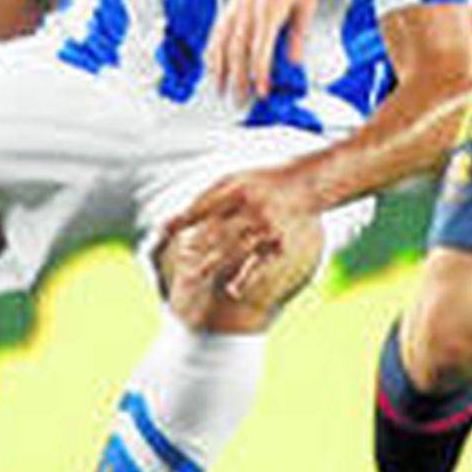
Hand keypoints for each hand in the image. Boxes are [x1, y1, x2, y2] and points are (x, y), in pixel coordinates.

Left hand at [158, 168, 314, 304]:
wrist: (307, 181)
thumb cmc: (261, 180)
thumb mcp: (233, 180)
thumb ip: (203, 198)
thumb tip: (170, 221)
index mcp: (238, 187)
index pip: (205, 206)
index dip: (184, 221)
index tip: (164, 234)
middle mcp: (252, 205)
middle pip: (219, 229)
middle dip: (197, 246)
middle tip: (179, 262)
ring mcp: (267, 224)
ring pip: (237, 248)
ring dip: (215, 262)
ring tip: (194, 277)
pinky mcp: (281, 240)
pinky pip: (262, 262)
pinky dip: (247, 277)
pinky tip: (233, 292)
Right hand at [207, 0, 321, 101]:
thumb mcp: (308, 3)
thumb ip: (298, 34)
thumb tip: (294, 62)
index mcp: (270, 8)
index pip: (260, 49)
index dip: (259, 73)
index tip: (261, 92)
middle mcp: (249, 7)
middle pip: (237, 50)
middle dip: (237, 78)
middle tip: (239, 101)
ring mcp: (238, 3)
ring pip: (221, 40)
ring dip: (219, 67)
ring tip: (219, 88)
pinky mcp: (234, 1)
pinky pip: (217, 28)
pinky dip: (212, 48)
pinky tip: (211, 62)